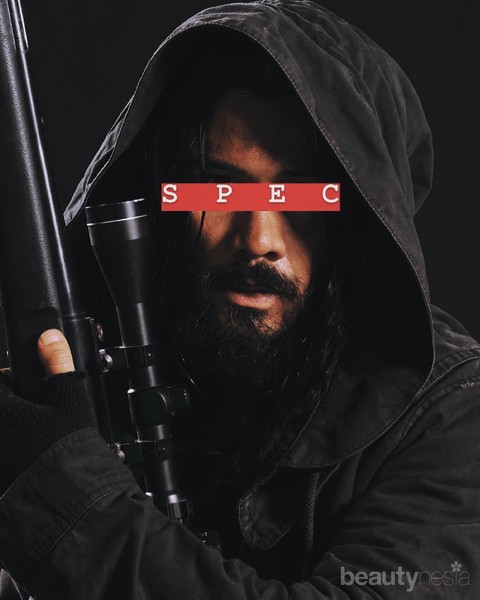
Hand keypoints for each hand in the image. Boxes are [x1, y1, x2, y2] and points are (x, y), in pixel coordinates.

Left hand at [0, 329, 94, 493]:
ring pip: (3, 431)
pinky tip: (25, 457)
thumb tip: (50, 336)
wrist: (67, 498)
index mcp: (0, 406)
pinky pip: (4, 454)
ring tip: (29, 437)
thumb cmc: (67, 448)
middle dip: (11, 404)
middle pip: (0, 405)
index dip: (9, 380)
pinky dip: (11, 452)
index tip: (20, 384)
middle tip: (30, 411)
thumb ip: (57, 361)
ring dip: (10, 429)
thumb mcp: (69, 397)